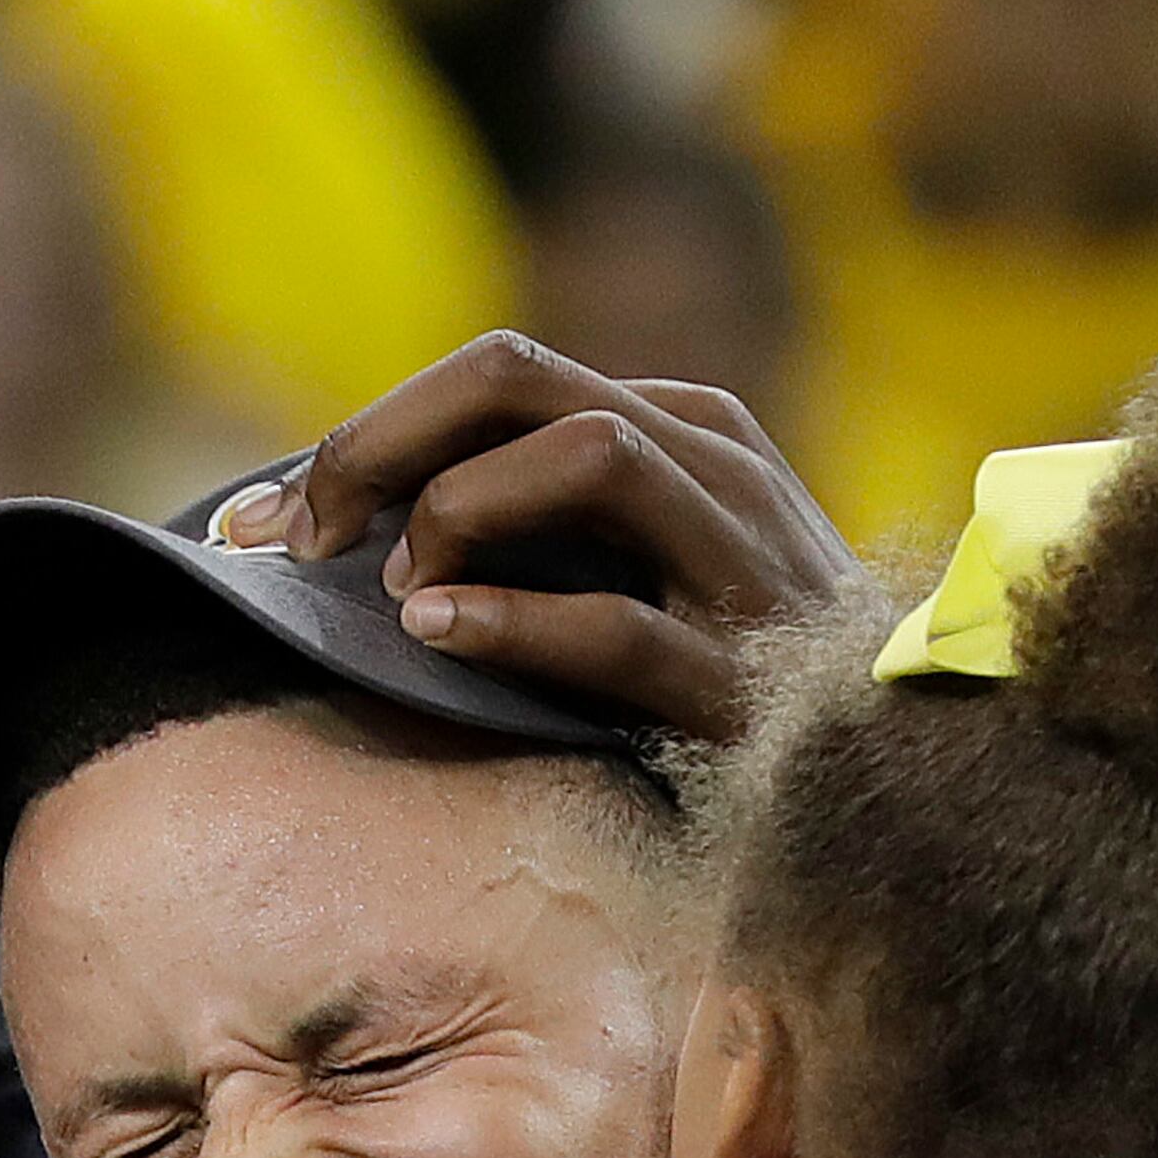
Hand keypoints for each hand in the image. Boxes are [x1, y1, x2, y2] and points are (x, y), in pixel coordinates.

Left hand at [253, 332, 862, 741]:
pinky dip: (514, 624)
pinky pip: (620, 626)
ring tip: (396, 594)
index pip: (496, 378)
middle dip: (380, 442)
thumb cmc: (729, 686)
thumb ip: (530, 538)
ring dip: (458, 513)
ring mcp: (738, 561)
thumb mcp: (634, 579)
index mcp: (677, 431)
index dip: (364, 433)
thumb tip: (358, 540)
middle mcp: (711, 467)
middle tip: (297, 538)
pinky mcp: (744, 677)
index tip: (261, 525)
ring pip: (587, 456)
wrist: (896, 780)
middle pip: (518, 377)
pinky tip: (437, 637)